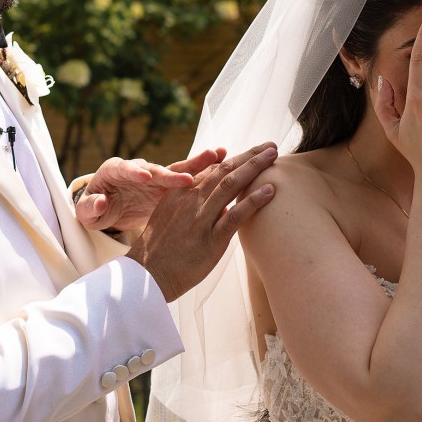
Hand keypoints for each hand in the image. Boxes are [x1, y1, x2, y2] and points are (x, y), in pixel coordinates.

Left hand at [74, 149, 226, 231]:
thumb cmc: (94, 208)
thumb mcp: (86, 212)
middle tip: (188, 176)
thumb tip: (100, 201)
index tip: (145, 178)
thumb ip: (90, 207)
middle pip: (156, 167)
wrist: (107, 207)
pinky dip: (203, 176)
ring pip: (177, 169)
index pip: (125, 169)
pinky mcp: (168, 187)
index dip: (135, 173)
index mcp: (115, 170)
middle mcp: (138, 169)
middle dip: (173, 171)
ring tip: (218, 155)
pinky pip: (187, 181)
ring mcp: (155, 177)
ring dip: (197, 165)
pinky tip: (223, 169)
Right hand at [126, 142, 277, 301]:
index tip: (253, 151)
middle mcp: (190, 199)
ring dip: (255, 167)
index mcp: (180, 192)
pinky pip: (236, 215)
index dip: (235, 157)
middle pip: (224, 169)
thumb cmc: (160, 249)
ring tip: (274, 156)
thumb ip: (192, 205)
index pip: (212, 168)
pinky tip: (271, 190)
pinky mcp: (211, 239)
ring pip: (230, 184)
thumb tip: (223, 205)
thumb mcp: (170, 217)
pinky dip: (254, 200)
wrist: (147, 275)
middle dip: (250, 156)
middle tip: (271, 146)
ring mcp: (201, 218)